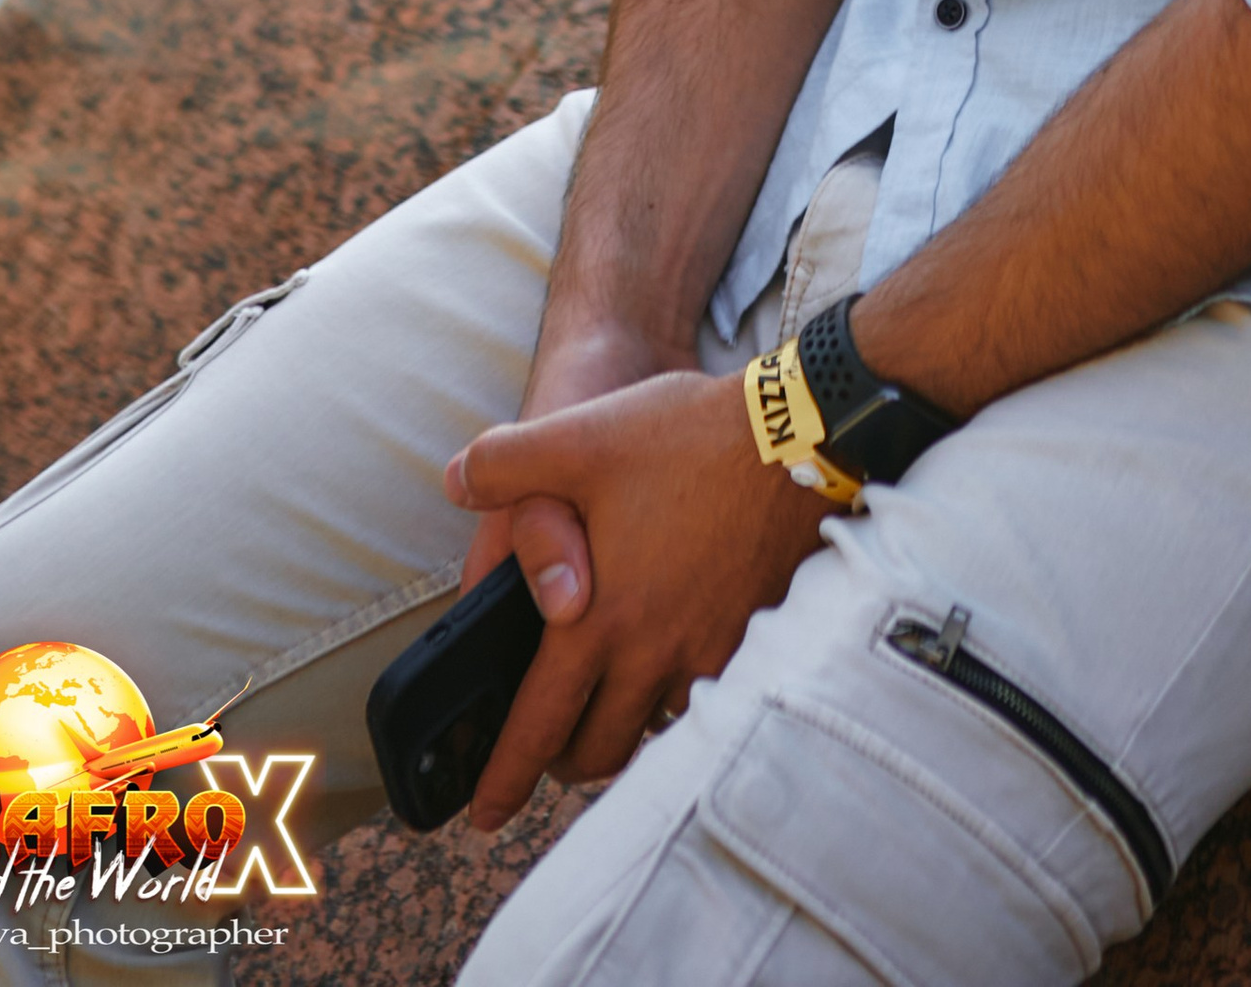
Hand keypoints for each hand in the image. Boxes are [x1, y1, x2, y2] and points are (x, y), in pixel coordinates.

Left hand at [446, 365, 826, 827]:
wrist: (798, 438)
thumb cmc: (685, 438)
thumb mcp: (581, 438)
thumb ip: (503, 464)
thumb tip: (452, 481)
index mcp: (599, 619)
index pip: (539, 724)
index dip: (505, 775)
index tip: (485, 814)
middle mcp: (652, 652)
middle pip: (598, 749)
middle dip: (564, 761)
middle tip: (551, 751)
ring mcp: (708, 651)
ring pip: (654, 730)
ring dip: (625, 731)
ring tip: (611, 709)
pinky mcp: (752, 637)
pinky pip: (706, 700)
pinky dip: (679, 703)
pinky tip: (676, 669)